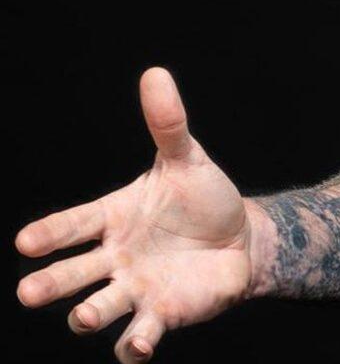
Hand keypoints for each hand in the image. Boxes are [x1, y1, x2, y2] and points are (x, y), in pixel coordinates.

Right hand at [16, 67, 255, 361]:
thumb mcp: (188, 159)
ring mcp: (133, 288)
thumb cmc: (203, 198)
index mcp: (112, 218)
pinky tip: (136, 346)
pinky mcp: (159, 314)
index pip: (72, 225)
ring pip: (98, 307)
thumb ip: (168, 124)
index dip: (50, 234)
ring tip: (85, 315)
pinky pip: (138, 336)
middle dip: (50, 283)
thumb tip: (155, 74)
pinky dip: (133, 345)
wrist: (241, 239)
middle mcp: (113, 257)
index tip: (27, 242)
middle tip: (30, 291)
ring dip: (89, 313)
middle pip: (71, 274)